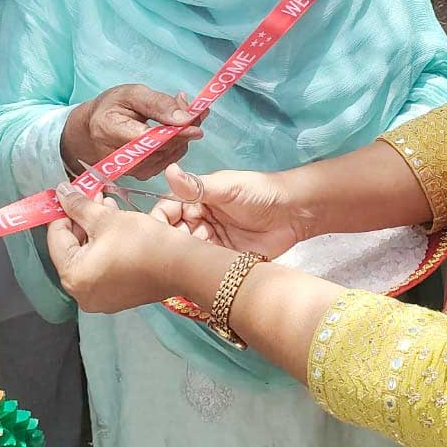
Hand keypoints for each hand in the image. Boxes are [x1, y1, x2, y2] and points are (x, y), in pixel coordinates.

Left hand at [47, 182, 199, 313]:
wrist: (181, 265)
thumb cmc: (139, 240)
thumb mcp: (106, 217)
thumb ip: (78, 205)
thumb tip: (61, 192)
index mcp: (73, 276)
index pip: (56, 238)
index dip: (62, 211)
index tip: (70, 193)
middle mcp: (81, 294)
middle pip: (71, 249)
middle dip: (81, 220)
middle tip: (93, 195)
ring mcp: (100, 299)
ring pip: (88, 257)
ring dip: (94, 230)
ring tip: (107, 205)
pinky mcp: (117, 297)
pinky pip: (102, 268)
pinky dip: (105, 248)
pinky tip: (116, 227)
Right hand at [61, 85, 203, 179]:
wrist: (93, 129)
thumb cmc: (111, 107)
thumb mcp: (131, 94)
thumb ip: (158, 103)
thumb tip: (185, 117)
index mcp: (108, 129)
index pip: (148, 138)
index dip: (174, 132)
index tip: (195, 122)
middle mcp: (117, 156)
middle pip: (162, 148)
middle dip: (184, 130)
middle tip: (197, 112)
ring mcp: (129, 170)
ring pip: (169, 156)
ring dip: (183, 138)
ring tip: (184, 118)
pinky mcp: (139, 175)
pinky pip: (168, 161)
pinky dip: (177, 146)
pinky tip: (176, 132)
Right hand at [151, 164, 311, 258]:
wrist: (293, 213)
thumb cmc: (259, 193)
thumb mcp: (227, 188)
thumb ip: (197, 186)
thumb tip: (168, 170)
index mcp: (195, 199)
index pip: (167, 210)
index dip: (158, 221)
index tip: (154, 234)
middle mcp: (198, 221)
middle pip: (173, 234)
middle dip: (168, 245)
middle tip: (167, 255)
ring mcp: (210, 242)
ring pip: (186, 253)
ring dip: (182, 260)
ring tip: (178, 268)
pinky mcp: (222, 260)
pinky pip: (203, 266)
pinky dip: (197, 271)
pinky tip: (192, 276)